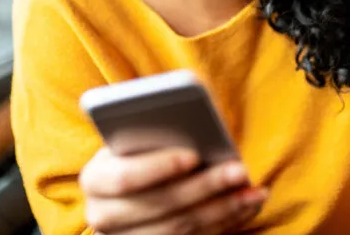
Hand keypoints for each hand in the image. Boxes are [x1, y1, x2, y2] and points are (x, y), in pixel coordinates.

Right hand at [80, 147, 266, 233]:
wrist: (128, 193)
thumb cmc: (136, 153)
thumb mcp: (133, 140)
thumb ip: (151, 133)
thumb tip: (193, 126)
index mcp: (95, 180)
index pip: (125, 178)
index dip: (159, 167)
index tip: (193, 155)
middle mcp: (104, 217)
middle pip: (161, 206)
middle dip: (205, 187)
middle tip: (240, 170)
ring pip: (180, 229)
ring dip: (224, 209)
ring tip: (254, 189)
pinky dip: (225, 222)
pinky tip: (247, 204)